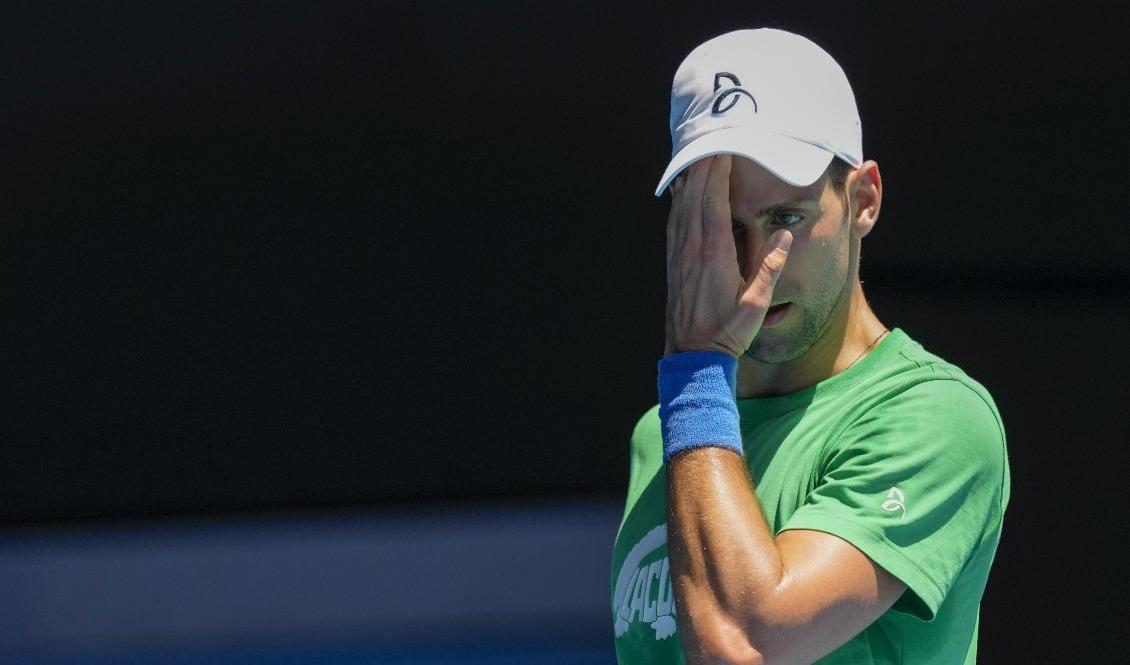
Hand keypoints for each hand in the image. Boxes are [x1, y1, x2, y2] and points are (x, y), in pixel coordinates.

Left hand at [664, 155, 791, 356]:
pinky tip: (679, 193)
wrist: (692, 356)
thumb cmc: (728, 332)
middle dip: (702, 168)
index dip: (716, 174)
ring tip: (695, 157)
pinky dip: (677, 203)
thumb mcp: (757, 304)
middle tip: (710, 142)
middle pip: (694, 199)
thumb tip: (784, 234)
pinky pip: (674, 224)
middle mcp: (692, 251)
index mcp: (714, 256)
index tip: (723, 150)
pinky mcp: (673, 265)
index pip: (713, 204)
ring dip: (688, 181)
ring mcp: (679, 257)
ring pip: (681, 209)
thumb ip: (770, 268)